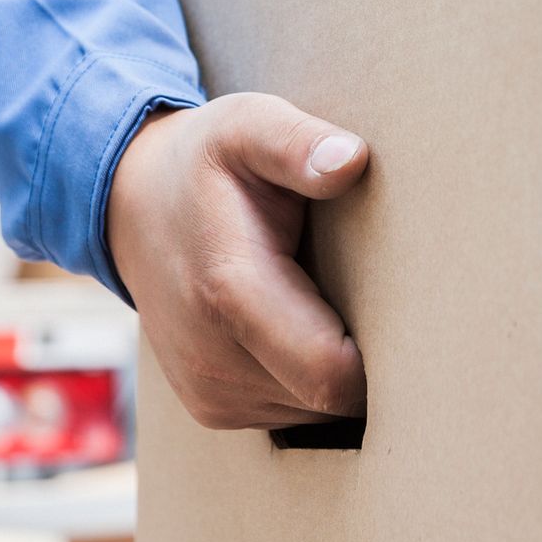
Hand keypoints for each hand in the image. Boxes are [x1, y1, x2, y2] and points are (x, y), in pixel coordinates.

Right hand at [107, 92, 369, 428]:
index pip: (331, 373)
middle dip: (368, 361)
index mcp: (231, 290)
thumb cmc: (206, 162)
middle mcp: (213, 358)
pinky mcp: (212, 408)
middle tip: (380, 297)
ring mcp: (209, 392)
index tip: (409, 309)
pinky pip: (289, 414)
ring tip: (331, 303)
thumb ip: (297, 144)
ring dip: (335, 372)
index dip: (383, 354)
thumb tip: (351, 160)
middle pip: (330, 399)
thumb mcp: (249, 127)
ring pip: (314, 414)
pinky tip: (303, 326)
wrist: (132, 207)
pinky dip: (307, 381)